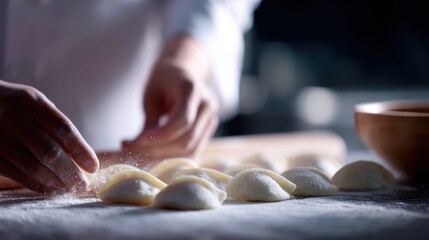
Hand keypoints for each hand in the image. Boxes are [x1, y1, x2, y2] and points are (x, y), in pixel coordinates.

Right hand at [0, 80, 98, 192]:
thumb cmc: (14, 105)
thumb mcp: (34, 103)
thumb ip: (54, 124)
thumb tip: (80, 156)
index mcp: (32, 102)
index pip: (64, 130)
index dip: (81, 151)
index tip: (93, 167)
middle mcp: (14, 120)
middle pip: (50, 152)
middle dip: (70, 172)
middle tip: (83, 185)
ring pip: (34, 168)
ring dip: (56, 182)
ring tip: (70, 189)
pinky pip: (18, 175)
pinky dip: (38, 185)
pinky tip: (50, 189)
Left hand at [122, 34, 218, 167]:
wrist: (183, 71)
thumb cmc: (163, 80)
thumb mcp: (151, 95)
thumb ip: (149, 122)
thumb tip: (135, 148)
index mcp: (193, 90)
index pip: (182, 121)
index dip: (160, 136)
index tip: (137, 141)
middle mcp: (207, 105)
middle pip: (187, 140)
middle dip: (159, 150)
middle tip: (134, 151)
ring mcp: (211, 119)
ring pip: (191, 150)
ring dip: (164, 158)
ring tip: (141, 155)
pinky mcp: (208, 131)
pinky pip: (193, 152)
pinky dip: (173, 158)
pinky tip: (155, 157)